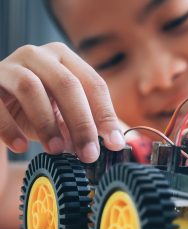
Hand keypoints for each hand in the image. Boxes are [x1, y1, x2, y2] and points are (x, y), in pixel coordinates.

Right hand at [0, 42, 124, 162]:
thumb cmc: (38, 110)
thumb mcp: (66, 116)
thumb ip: (91, 126)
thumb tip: (118, 145)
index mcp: (65, 58)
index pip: (94, 84)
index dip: (106, 115)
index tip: (115, 144)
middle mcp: (38, 55)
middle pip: (66, 84)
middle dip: (82, 123)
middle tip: (89, 154)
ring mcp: (8, 66)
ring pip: (30, 87)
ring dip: (47, 123)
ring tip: (57, 150)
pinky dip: (10, 127)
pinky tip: (22, 147)